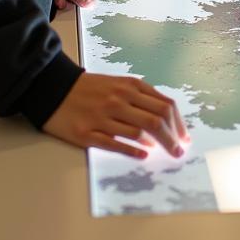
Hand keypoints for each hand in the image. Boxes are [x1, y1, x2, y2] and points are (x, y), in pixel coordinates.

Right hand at [43, 73, 189, 159]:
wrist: (55, 89)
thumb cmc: (92, 88)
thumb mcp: (121, 84)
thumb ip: (142, 97)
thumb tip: (167, 118)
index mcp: (131, 86)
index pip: (164, 105)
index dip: (178, 123)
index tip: (184, 137)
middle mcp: (119, 99)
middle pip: (156, 120)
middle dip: (172, 138)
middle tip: (179, 151)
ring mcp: (103, 116)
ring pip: (139, 132)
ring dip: (157, 145)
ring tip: (164, 153)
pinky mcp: (87, 133)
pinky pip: (115, 144)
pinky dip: (133, 150)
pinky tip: (143, 155)